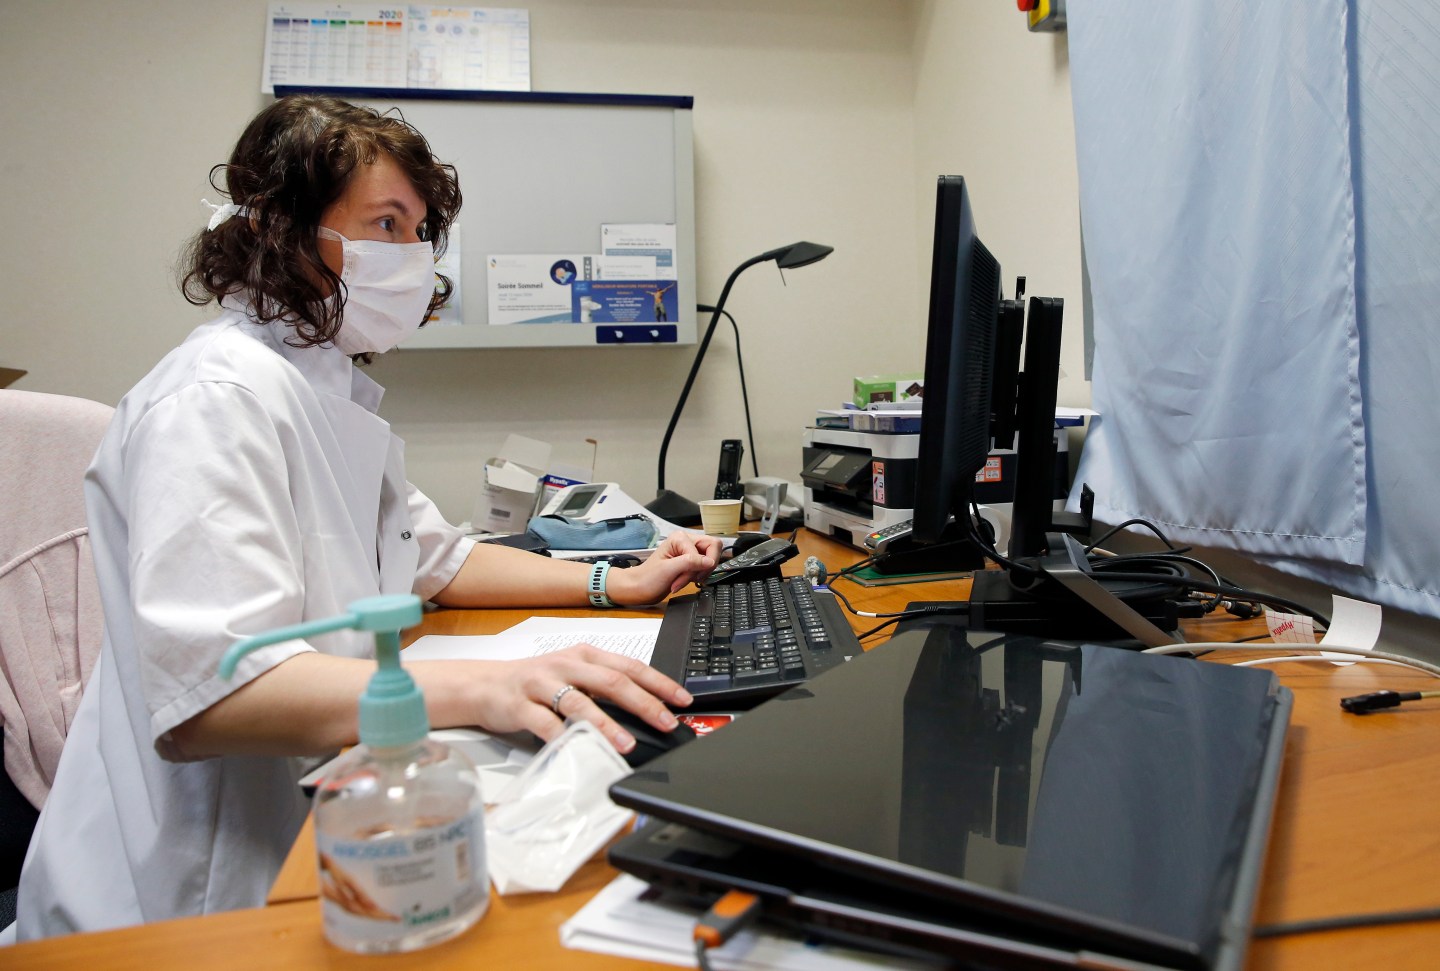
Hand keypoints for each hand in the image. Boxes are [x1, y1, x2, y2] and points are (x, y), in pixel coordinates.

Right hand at [443, 644, 691, 755]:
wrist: (484, 684)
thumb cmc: (535, 682)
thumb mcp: (574, 675)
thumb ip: (604, 686)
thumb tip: (648, 707)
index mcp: (585, 655)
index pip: (630, 666)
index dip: (660, 683)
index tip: (682, 700)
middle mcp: (567, 665)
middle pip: (612, 681)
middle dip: (644, 703)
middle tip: (666, 723)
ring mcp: (542, 683)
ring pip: (579, 701)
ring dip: (606, 724)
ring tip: (625, 743)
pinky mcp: (520, 705)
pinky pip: (544, 722)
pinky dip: (562, 737)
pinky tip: (576, 749)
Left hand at [607, 531, 722, 603]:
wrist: (639, 589)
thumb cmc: (647, 578)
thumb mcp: (669, 569)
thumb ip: (691, 562)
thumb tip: (710, 561)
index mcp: (680, 538)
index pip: (707, 547)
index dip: (699, 565)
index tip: (686, 575)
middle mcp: (686, 543)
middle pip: (713, 550)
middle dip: (704, 567)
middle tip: (692, 577)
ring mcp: (688, 554)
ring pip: (709, 561)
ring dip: (698, 575)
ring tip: (681, 581)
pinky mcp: (689, 564)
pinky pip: (704, 569)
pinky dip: (697, 578)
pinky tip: (684, 581)